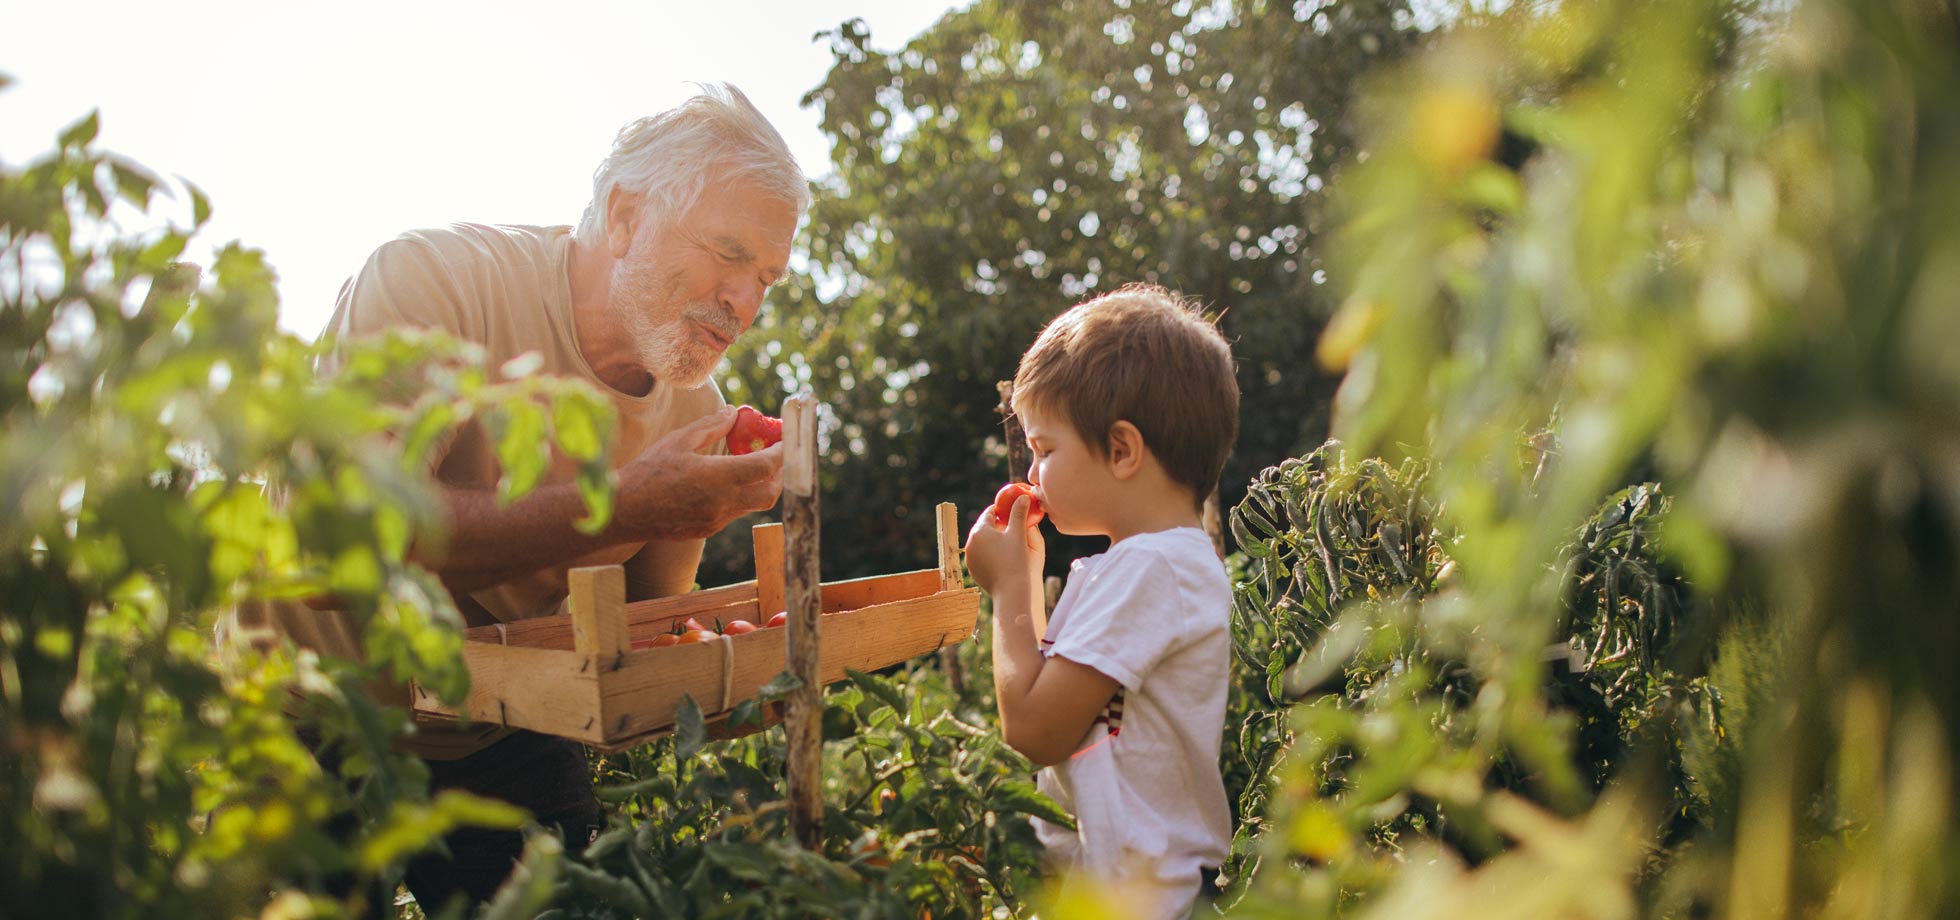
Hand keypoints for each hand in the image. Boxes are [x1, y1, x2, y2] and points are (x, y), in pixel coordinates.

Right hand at [615, 407, 783, 539]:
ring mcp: (717, 520)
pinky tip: (722, 483)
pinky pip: (733, 513)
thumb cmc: (648, 471)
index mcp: (719, 477)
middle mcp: (724, 502)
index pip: (766, 466)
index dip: (782, 452)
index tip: (786, 440)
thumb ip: (711, 426)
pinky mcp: (707, 530)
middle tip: (774, 456)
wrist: (624, 511)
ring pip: (752, 505)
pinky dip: (737, 496)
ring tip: (748, 465)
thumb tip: (733, 413)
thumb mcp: (679, 440)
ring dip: (757, 486)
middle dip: (779, 474)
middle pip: (770, 492)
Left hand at [964, 492, 1043, 596]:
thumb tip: (1022, 496)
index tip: (1011, 509)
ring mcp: (969, 557)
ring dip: (993, 539)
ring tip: (1008, 539)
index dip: (1002, 509)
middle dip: (997, 524)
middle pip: (985, 527)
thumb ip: (1019, 513)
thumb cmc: (1016, 559)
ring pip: (982, 542)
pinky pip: (981, 556)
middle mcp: (970, 542)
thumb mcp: (1019, 533)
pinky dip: (990, 553)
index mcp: (979, 530)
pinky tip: (1003, 555)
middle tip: (1012, 523)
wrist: (1010, 590)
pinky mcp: (973, 570)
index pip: (990, 513)